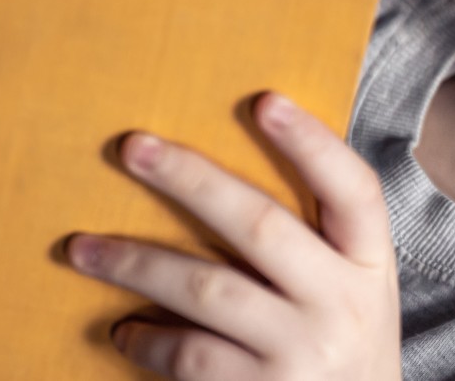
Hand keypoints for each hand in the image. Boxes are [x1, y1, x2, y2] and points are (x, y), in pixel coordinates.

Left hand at [64, 91, 401, 379]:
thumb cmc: (342, 346)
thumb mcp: (355, 290)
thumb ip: (317, 240)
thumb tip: (223, 170)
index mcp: (371, 264)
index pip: (353, 190)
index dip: (313, 143)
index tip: (264, 100)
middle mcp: (344, 305)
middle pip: (261, 226)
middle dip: (190, 180)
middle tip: (133, 148)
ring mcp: (304, 351)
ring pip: (208, 290)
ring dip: (136, 264)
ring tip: (83, 249)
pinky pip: (191, 355)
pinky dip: (148, 340)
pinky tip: (123, 330)